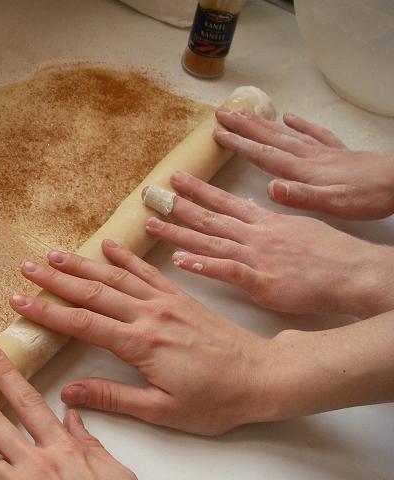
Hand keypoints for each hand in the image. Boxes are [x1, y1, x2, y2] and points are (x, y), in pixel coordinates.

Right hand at [12, 241, 274, 434]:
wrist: (264, 376)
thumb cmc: (216, 401)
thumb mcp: (163, 411)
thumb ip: (113, 398)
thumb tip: (67, 392)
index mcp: (141, 344)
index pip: (83, 323)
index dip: (48, 312)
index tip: (19, 301)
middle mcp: (149, 315)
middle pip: (93, 291)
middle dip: (56, 280)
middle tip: (26, 267)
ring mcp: (166, 301)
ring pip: (116, 277)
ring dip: (82, 264)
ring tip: (53, 254)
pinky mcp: (181, 297)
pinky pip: (147, 271)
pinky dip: (125, 257)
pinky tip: (107, 244)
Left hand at [145, 171, 393, 317]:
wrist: (352, 272)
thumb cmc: (330, 255)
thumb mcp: (298, 228)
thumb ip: (272, 220)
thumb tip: (255, 207)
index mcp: (264, 223)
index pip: (224, 202)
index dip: (198, 190)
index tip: (176, 178)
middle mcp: (254, 235)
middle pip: (208, 217)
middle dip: (177, 204)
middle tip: (149, 193)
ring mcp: (254, 256)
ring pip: (208, 241)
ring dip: (177, 233)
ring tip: (151, 225)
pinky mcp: (259, 279)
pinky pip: (224, 270)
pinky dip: (201, 265)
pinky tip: (179, 262)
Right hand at [213, 108, 393, 218]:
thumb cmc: (368, 197)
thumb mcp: (333, 205)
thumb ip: (300, 196)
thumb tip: (269, 188)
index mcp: (303, 171)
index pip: (264, 155)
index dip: (239, 145)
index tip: (218, 134)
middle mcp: (309, 157)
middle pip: (270, 138)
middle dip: (243, 127)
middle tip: (221, 114)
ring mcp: (323, 152)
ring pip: (286, 133)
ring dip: (262, 123)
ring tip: (244, 113)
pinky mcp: (338, 152)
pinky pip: (315, 134)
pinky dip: (300, 124)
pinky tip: (290, 117)